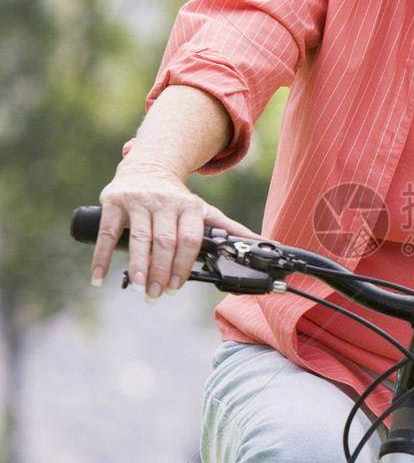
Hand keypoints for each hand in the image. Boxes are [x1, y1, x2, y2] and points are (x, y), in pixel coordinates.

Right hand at [92, 166, 257, 300]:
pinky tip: (100, 278)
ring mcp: (138, 200)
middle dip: (161, 272)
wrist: (148, 167)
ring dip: (138, 267)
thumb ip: (229, 228)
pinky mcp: (114, 201)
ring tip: (138, 288)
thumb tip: (264, 244)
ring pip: (139, 239)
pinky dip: (102, 257)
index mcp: (189, 206)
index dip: (183, 265)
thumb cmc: (177, 199)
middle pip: (164, 242)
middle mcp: (164, 201)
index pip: (189, 240)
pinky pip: (108, 233)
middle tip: (155, 295)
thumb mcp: (204, 210)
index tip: (176, 287)